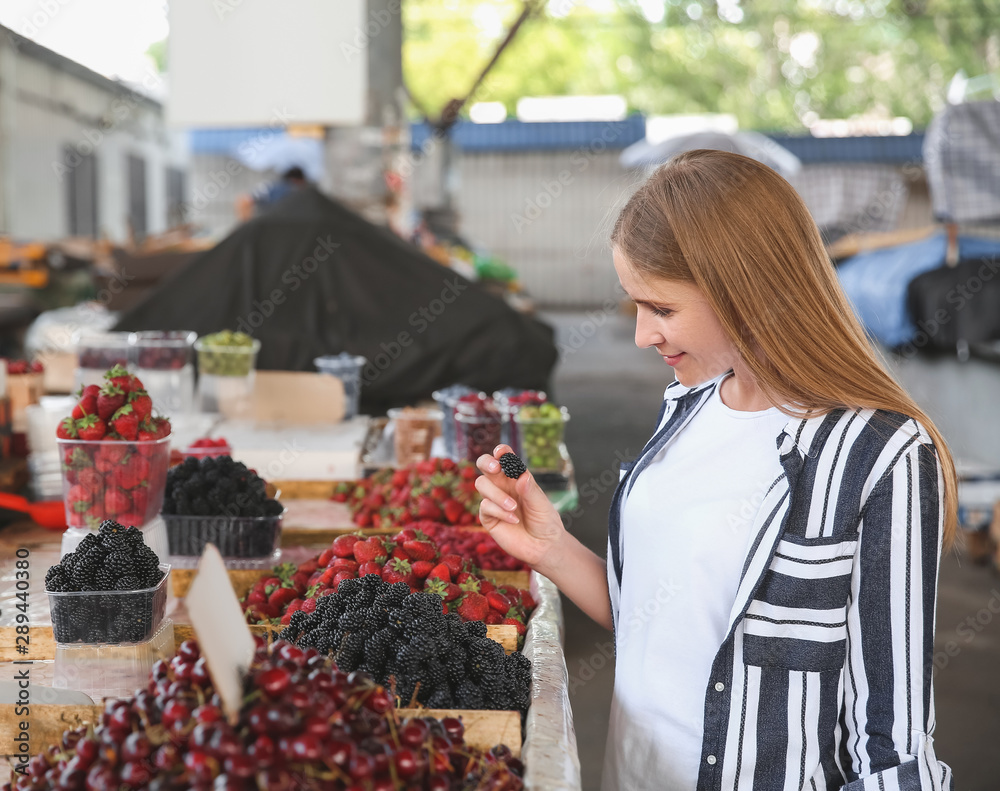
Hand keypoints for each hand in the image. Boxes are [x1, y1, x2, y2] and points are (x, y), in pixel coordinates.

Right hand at [475, 445, 564, 568]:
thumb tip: (521, 476)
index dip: (501, 452)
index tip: (501, 452)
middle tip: (495, 467)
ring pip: (481, 484)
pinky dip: (499, 511)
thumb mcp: (541, 504)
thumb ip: (530, 490)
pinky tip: (514, 519)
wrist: (543, 546)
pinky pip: (485, 507)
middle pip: (484, 465)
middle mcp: (502, 486)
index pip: (505, 459)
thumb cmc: (544, 521)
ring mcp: (493, 501)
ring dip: (497, 494)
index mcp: (516, 478)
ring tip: (513, 507)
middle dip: (486, 462)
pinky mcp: (488, 517)